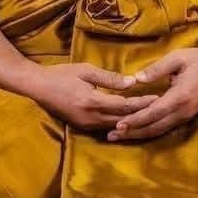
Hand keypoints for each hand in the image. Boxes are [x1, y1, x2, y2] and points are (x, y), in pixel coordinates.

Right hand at [29, 63, 157, 130]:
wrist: (38, 87)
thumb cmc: (61, 74)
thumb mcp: (86, 70)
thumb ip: (109, 78)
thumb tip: (132, 82)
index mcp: (92, 101)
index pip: (124, 105)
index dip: (142, 102)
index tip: (158, 98)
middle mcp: (90, 117)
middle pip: (123, 119)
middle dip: (141, 114)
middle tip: (159, 109)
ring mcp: (86, 125)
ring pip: (115, 126)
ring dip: (132, 122)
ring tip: (148, 116)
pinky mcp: (82, 127)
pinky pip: (105, 128)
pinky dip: (119, 124)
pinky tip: (129, 121)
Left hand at [106, 47, 197, 140]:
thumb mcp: (177, 58)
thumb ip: (156, 69)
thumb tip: (136, 79)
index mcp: (180, 96)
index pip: (153, 112)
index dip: (135, 120)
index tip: (118, 124)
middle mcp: (183, 110)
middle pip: (154, 126)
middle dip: (132, 132)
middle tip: (111, 135)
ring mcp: (186, 115)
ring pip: (159, 130)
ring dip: (139, 134)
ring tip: (119, 136)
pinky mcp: (187, 116)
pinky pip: (165, 127)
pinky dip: (149, 130)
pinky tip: (137, 131)